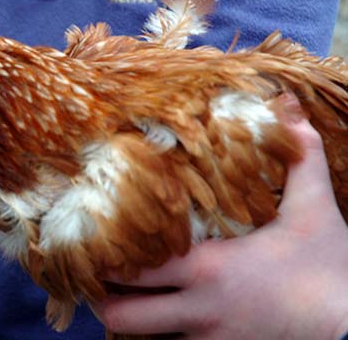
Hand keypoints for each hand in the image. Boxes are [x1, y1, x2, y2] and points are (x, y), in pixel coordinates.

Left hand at [92, 113, 347, 338]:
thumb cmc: (331, 268)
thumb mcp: (315, 208)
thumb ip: (299, 155)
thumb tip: (289, 103)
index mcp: (208, 268)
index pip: (131, 265)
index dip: (104, 254)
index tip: (94, 239)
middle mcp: (199, 309)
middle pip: (120, 313)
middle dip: (103, 297)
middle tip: (100, 274)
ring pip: (139, 339)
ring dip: (129, 320)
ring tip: (123, 297)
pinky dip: (157, 339)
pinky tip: (159, 320)